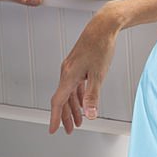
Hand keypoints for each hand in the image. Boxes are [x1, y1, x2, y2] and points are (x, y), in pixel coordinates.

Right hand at [48, 3, 123, 134]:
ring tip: (78, 121)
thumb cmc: (100, 45)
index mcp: (69, 75)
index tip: (53, 129)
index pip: (58, 101)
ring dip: (72, 108)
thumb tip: (90, 114)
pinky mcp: (77, 65)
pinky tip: (83, 102)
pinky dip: (77, 97)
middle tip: (69, 130)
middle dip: (65, 116)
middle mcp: (66, 71)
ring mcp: (71, 68)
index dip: (55, 117)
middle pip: (62, 99)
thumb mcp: (98, 74)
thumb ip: (93, 96)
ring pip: (69, 93)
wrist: (102, 26)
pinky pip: (74, 85)